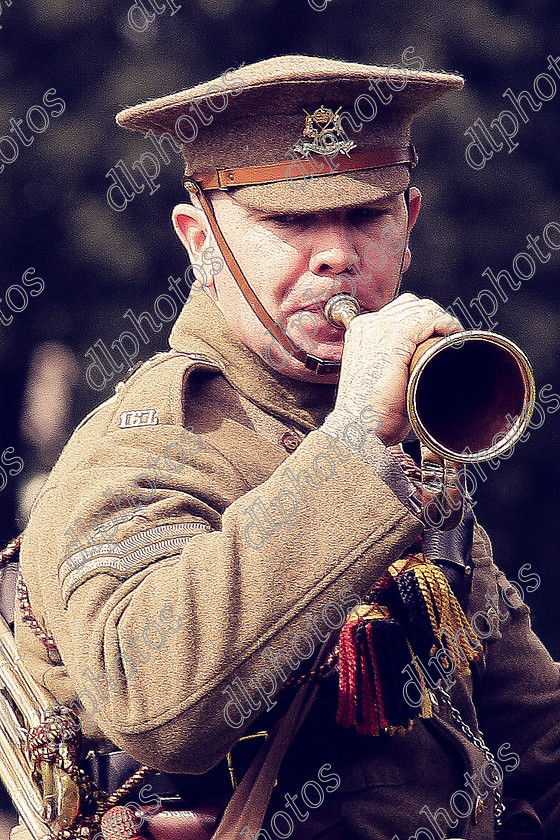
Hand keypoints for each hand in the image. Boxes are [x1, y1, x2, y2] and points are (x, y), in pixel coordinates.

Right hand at [334, 293, 461, 444]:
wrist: (359, 426)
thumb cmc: (371, 413)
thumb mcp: (379, 379)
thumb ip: (394, 363)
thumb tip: (420, 363)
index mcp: (361, 333)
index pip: (399, 310)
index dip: (423, 320)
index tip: (437, 338)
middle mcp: (368, 325)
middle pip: (412, 304)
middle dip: (434, 318)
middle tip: (447, 340)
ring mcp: (379, 329)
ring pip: (423, 308)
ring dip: (442, 322)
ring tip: (452, 341)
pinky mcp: (393, 338)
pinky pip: (428, 317)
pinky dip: (445, 323)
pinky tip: (452, 336)